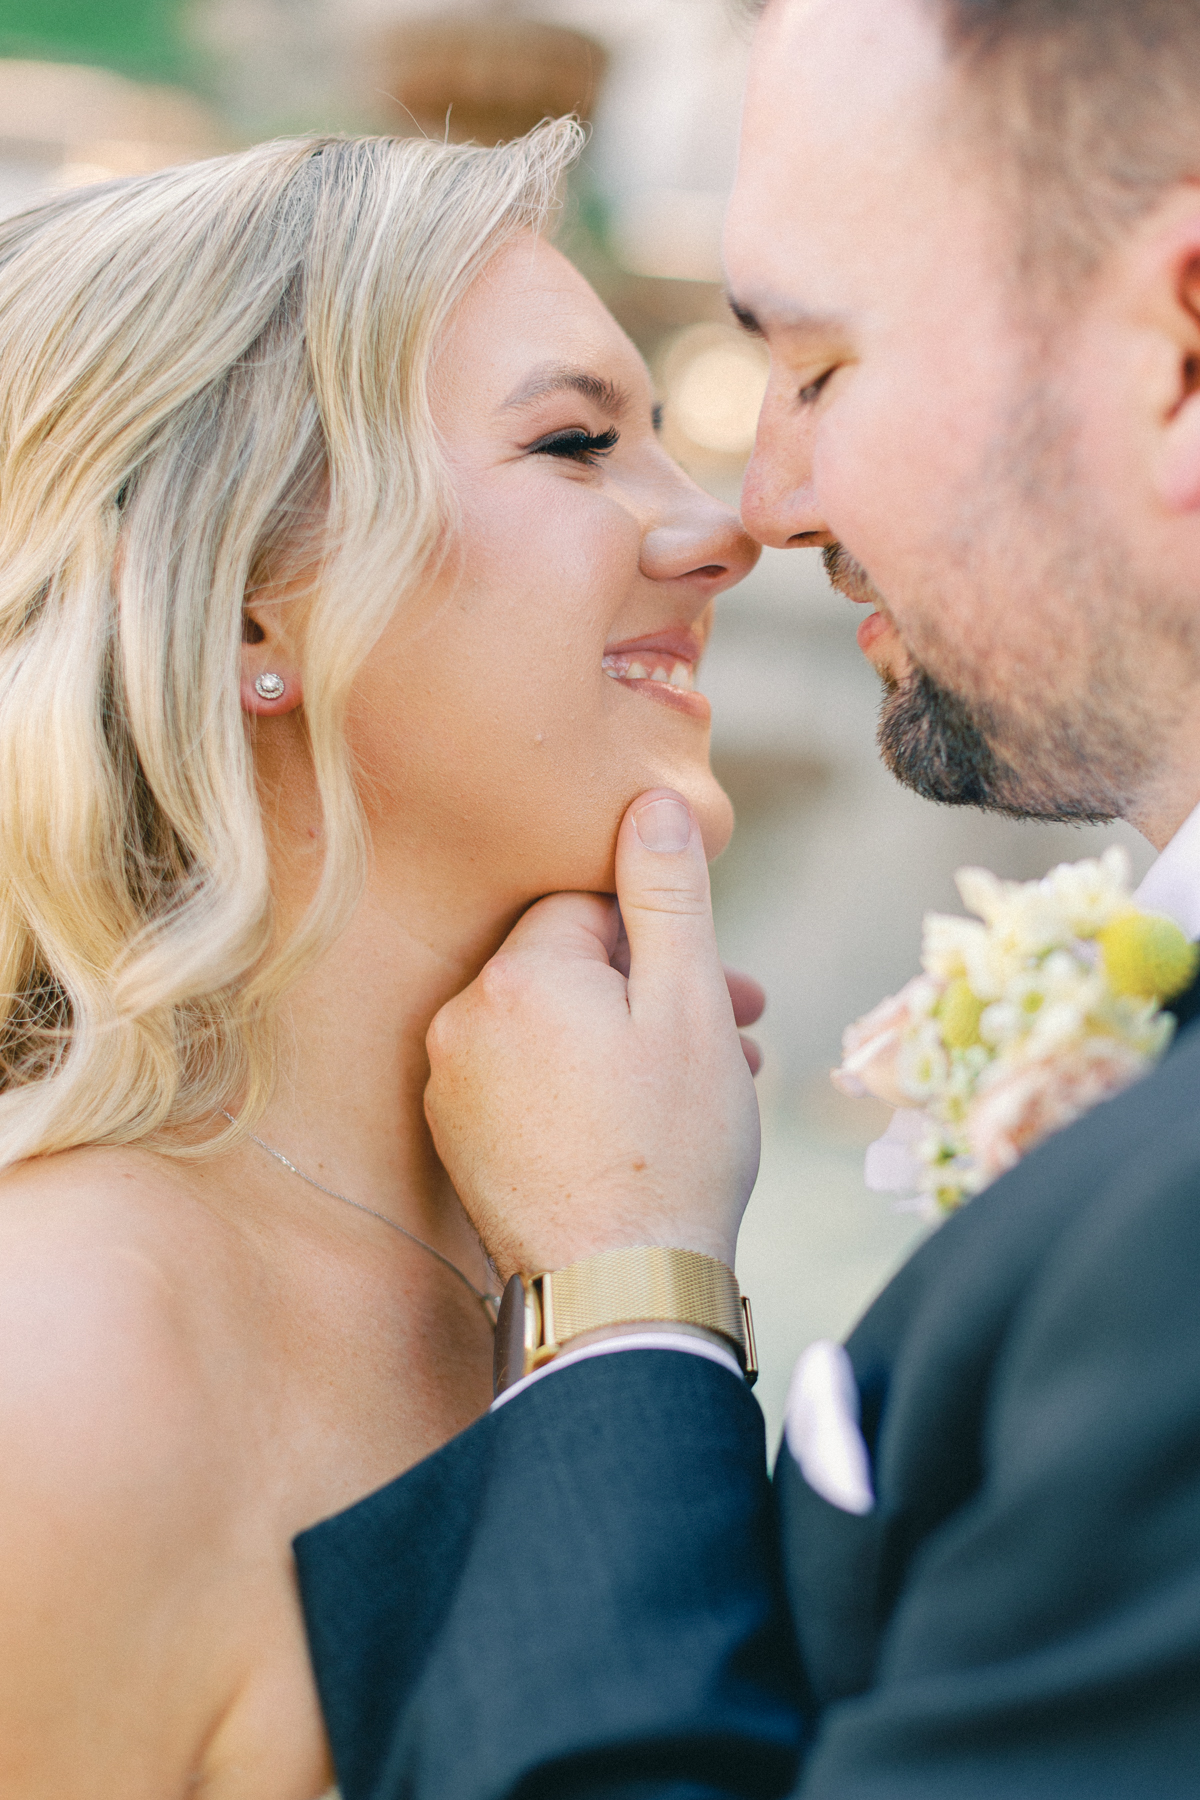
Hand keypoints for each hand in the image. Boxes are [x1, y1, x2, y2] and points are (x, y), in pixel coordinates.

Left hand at [425, 790, 762, 1278]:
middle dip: (658, 988)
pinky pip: (529, 1078)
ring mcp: (453, 1086)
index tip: (723, 981)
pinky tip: (645, 1117)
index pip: (589, 907)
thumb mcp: (687, 1005)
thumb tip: (650, 798)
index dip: (663, 936)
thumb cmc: (668, 1148)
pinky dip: (585, 1083)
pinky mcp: (458, 1141)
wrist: (621, 1294)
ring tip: (709, 1082)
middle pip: (573, 967)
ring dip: (630, 1038)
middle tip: (742, 1028)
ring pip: (557, 1025)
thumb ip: (666, 894)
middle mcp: (463, 1020)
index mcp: (516, 976)